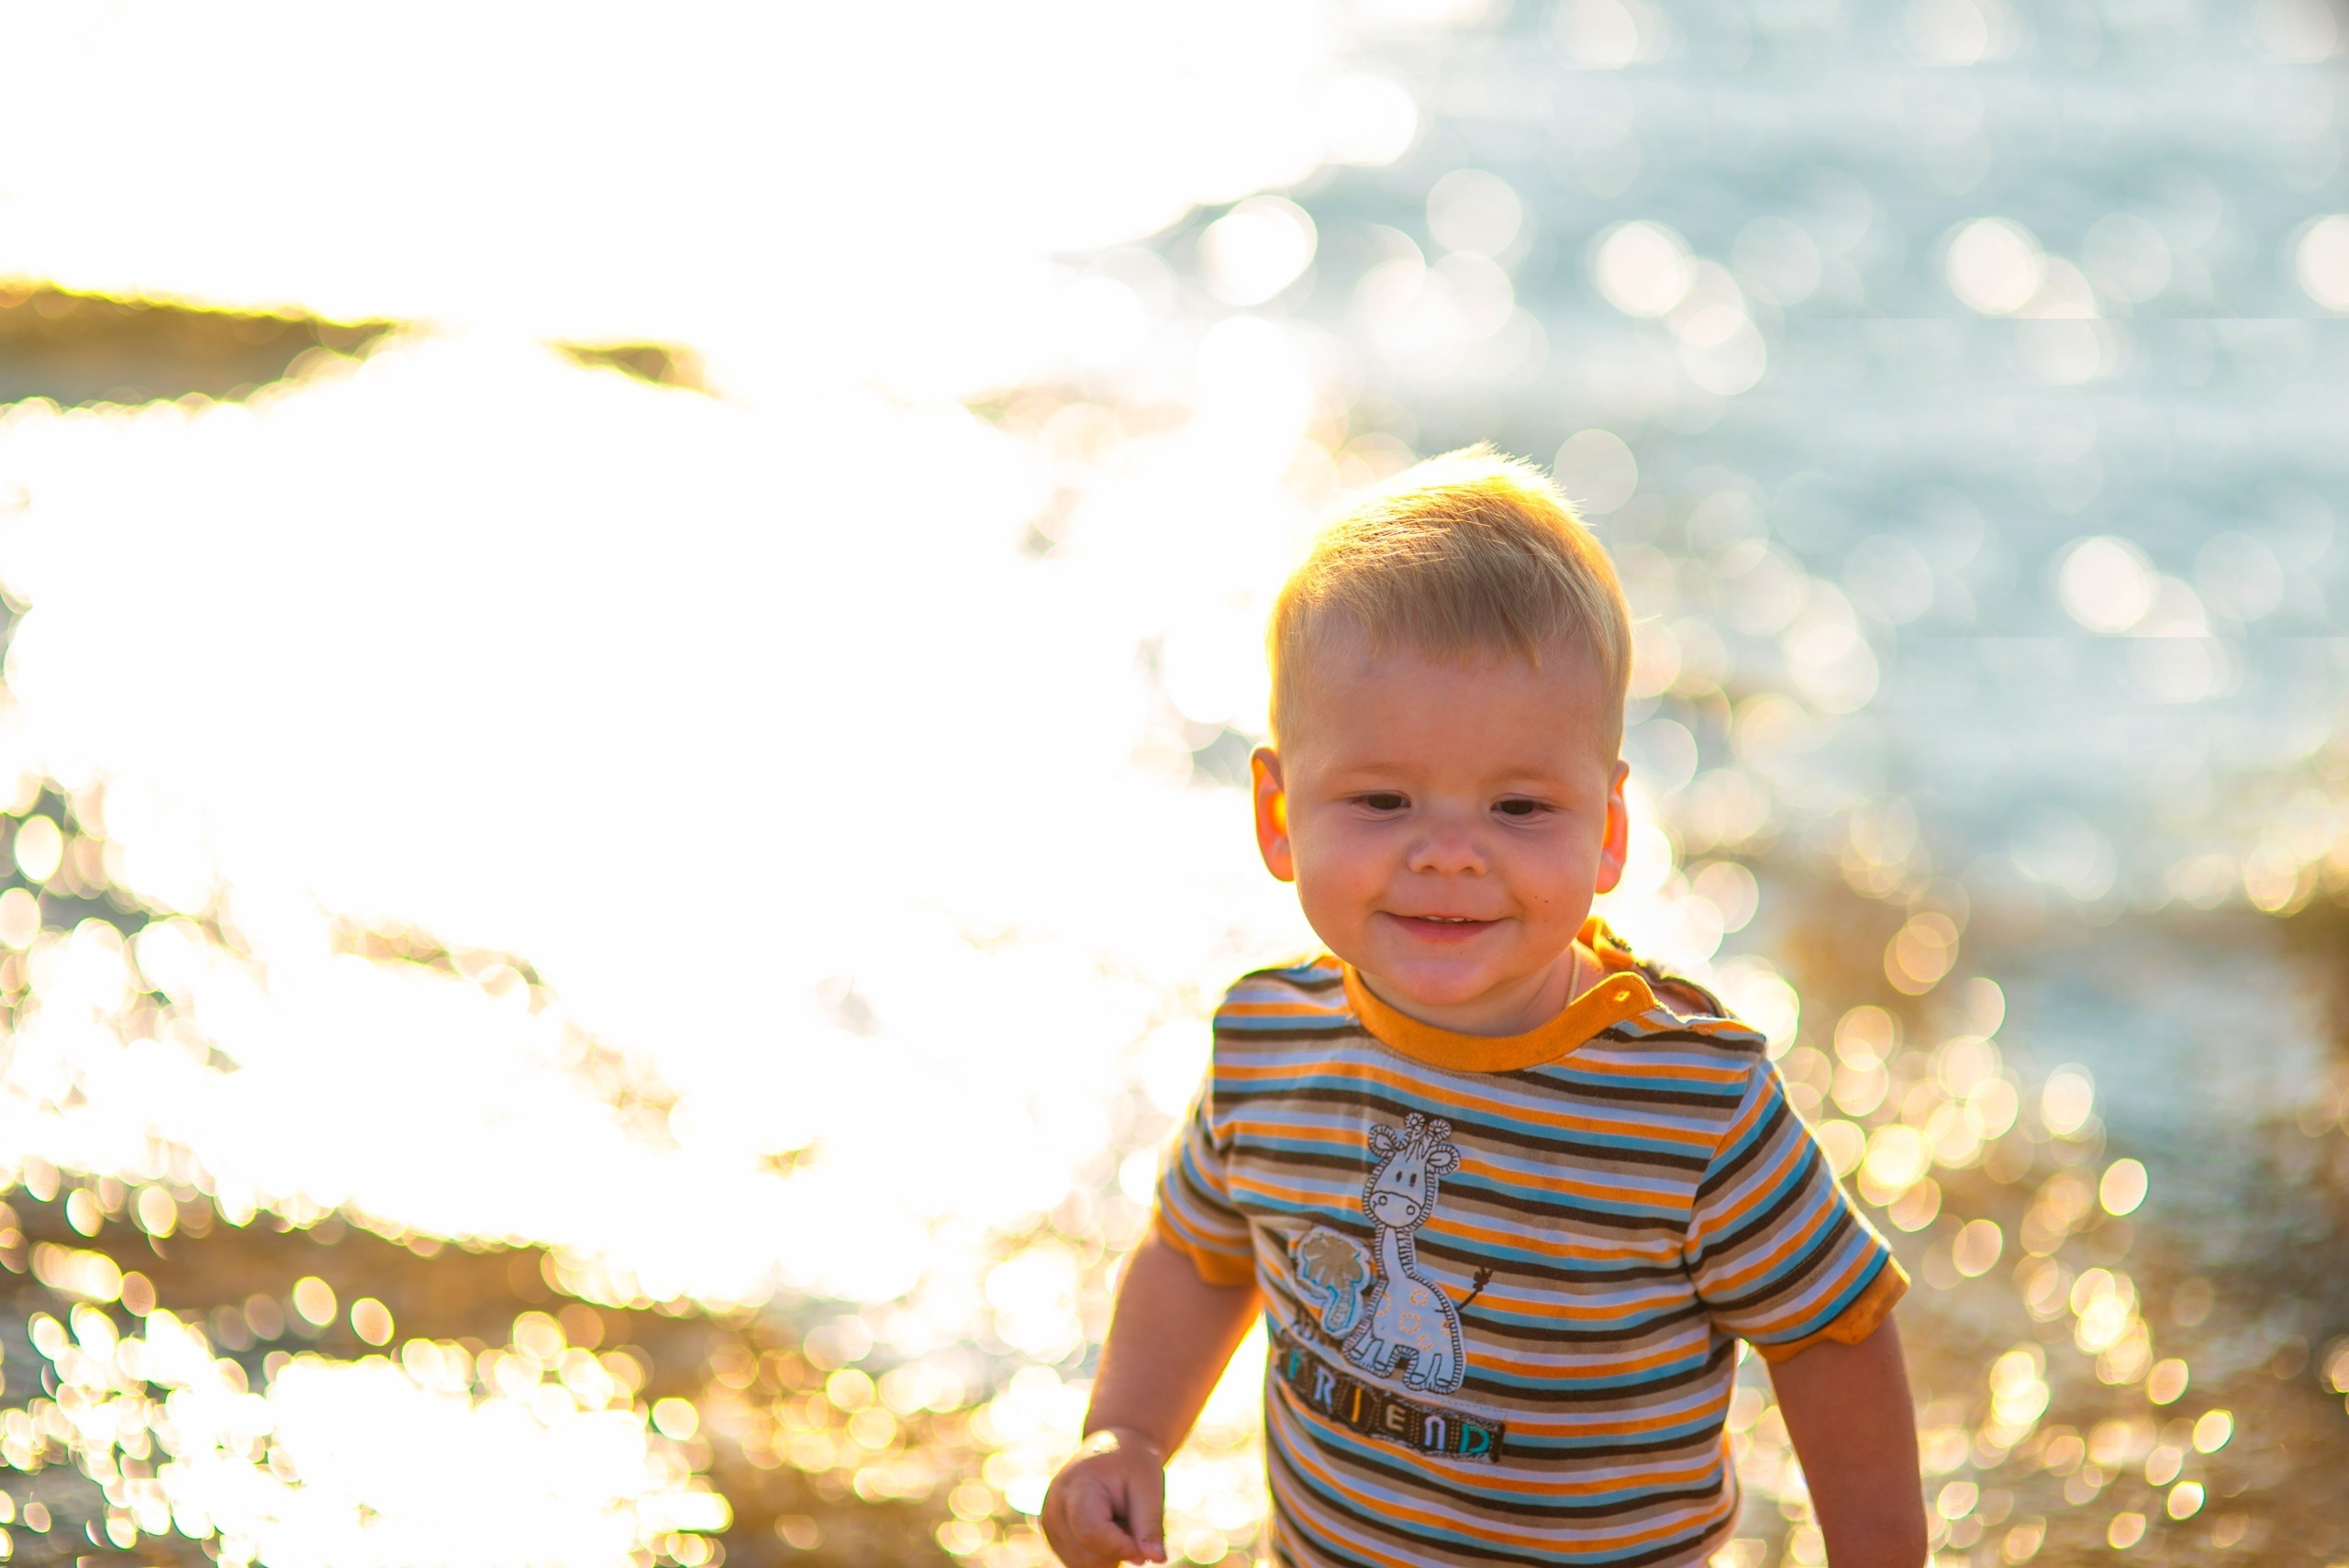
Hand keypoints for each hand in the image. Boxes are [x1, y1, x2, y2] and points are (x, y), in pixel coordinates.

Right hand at [1040, 1428, 1166, 1566]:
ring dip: (1109, 1554)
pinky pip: (1080, 1564)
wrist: (1110, 1449)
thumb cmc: (1132, 1464)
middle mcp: (1055, 1508)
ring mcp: (1050, 1525)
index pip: (1091, 1533)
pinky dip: (1099, 1555)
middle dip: (1119, 1550)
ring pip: (1084, 1565)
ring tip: (1117, 1522)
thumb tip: (1156, 1559)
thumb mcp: (1149, 1487)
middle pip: (1089, 1557)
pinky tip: (1107, 1530)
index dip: (1121, 1546)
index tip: (1144, 1543)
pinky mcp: (1053, 1537)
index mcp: (1076, 1487)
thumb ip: (1150, 1524)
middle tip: (1131, 1521)